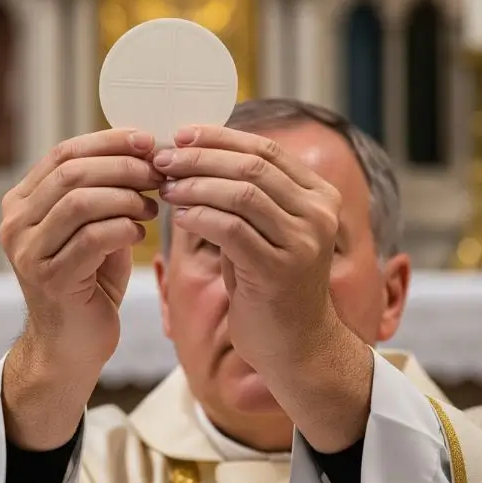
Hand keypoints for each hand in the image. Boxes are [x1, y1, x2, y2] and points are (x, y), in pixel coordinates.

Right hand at [0, 129, 163, 448]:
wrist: (70, 347)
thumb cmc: (87, 284)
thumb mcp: (92, 229)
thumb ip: (105, 192)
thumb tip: (144, 151)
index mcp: (21, 203)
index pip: (63, 154)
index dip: (109, 142)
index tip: (148, 141)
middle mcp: (15, 224)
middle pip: (72, 173)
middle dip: (123, 167)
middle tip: (159, 174)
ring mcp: (28, 252)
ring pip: (81, 201)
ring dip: (127, 198)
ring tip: (152, 208)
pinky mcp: (49, 279)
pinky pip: (94, 238)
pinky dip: (124, 229)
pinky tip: (140, 235)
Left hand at [154, 125, 371, 451]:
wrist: (297, 348)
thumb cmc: (270, 287)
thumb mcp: (263, 233)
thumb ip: (245, 196)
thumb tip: (196, 156)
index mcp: (319, 196)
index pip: (266, 149)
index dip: (220, 138)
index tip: (181, 135)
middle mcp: (318, 214)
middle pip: (252, 165)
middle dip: (201, 157)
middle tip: (162, 158)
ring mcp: (303, 242)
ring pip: (242, 193)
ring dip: (195, 184)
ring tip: (164, 185)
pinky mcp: (279, 270)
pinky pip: (231, 229)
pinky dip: (200, 216)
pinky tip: (178, 216)